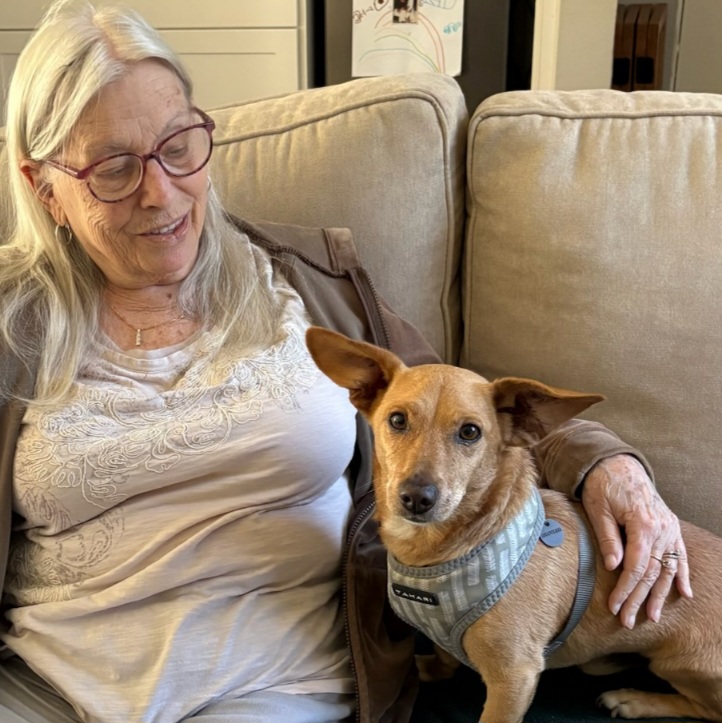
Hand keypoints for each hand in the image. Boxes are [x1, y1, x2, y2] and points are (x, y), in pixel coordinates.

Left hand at [581, 454, 692, 628]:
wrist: (618, 463)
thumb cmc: (603, 485)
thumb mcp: (598, 509)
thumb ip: (608, 538)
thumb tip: (613, 567)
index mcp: (644, 524)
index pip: (637, 567)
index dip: (625, 589)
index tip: (614, 607)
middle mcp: (662, 528)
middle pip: (653, 573)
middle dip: (639, 599)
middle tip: (628, 621)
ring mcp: (670, 528)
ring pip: (668, 568)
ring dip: (660, 595)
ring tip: (652, 617)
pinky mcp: (671, 526)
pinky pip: (680, 555)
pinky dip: (682, 575)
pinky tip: (685, 594)